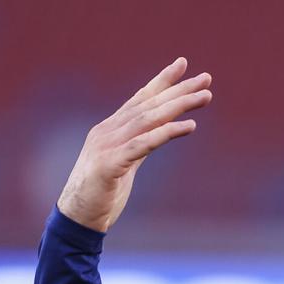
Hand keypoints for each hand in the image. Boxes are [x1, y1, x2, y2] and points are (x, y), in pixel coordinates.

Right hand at [57, 57, 211, 231]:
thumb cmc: (102, 192)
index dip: (162, 81)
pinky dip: (166, 133)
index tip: (184, 65)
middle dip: (179, 89)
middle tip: (206, 78)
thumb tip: (160, 132)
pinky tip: (188, 126)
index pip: (140, 98)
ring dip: (179, 106)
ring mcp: (107, 146)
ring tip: (204, 96)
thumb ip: (140, 145)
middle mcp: (108, 131)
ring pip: (148, 119)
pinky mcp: (110, 165)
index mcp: (111, 129)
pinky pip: (143, 145)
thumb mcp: (124, 163)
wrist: (77, 218)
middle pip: (149, 104)